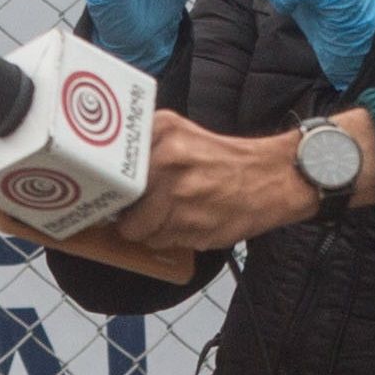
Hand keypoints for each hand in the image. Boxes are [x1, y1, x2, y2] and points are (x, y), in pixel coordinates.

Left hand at [108, 116, 333, 255]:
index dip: (106, 184)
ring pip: (138, 230)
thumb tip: (101, 173)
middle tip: (139, 207)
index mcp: (163, 131)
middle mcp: (168, 160)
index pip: (110, 165)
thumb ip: (144, 145)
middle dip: (127, 211)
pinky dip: (169, 239)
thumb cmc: (222, 159)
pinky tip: (188, 222)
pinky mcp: (193, 228)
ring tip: (171, 214)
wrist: (273, 178)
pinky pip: (162, 243)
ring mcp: (180, 197)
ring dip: (148, 229)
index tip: (105, 191)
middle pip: (121, 202)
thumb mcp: (180, 132)